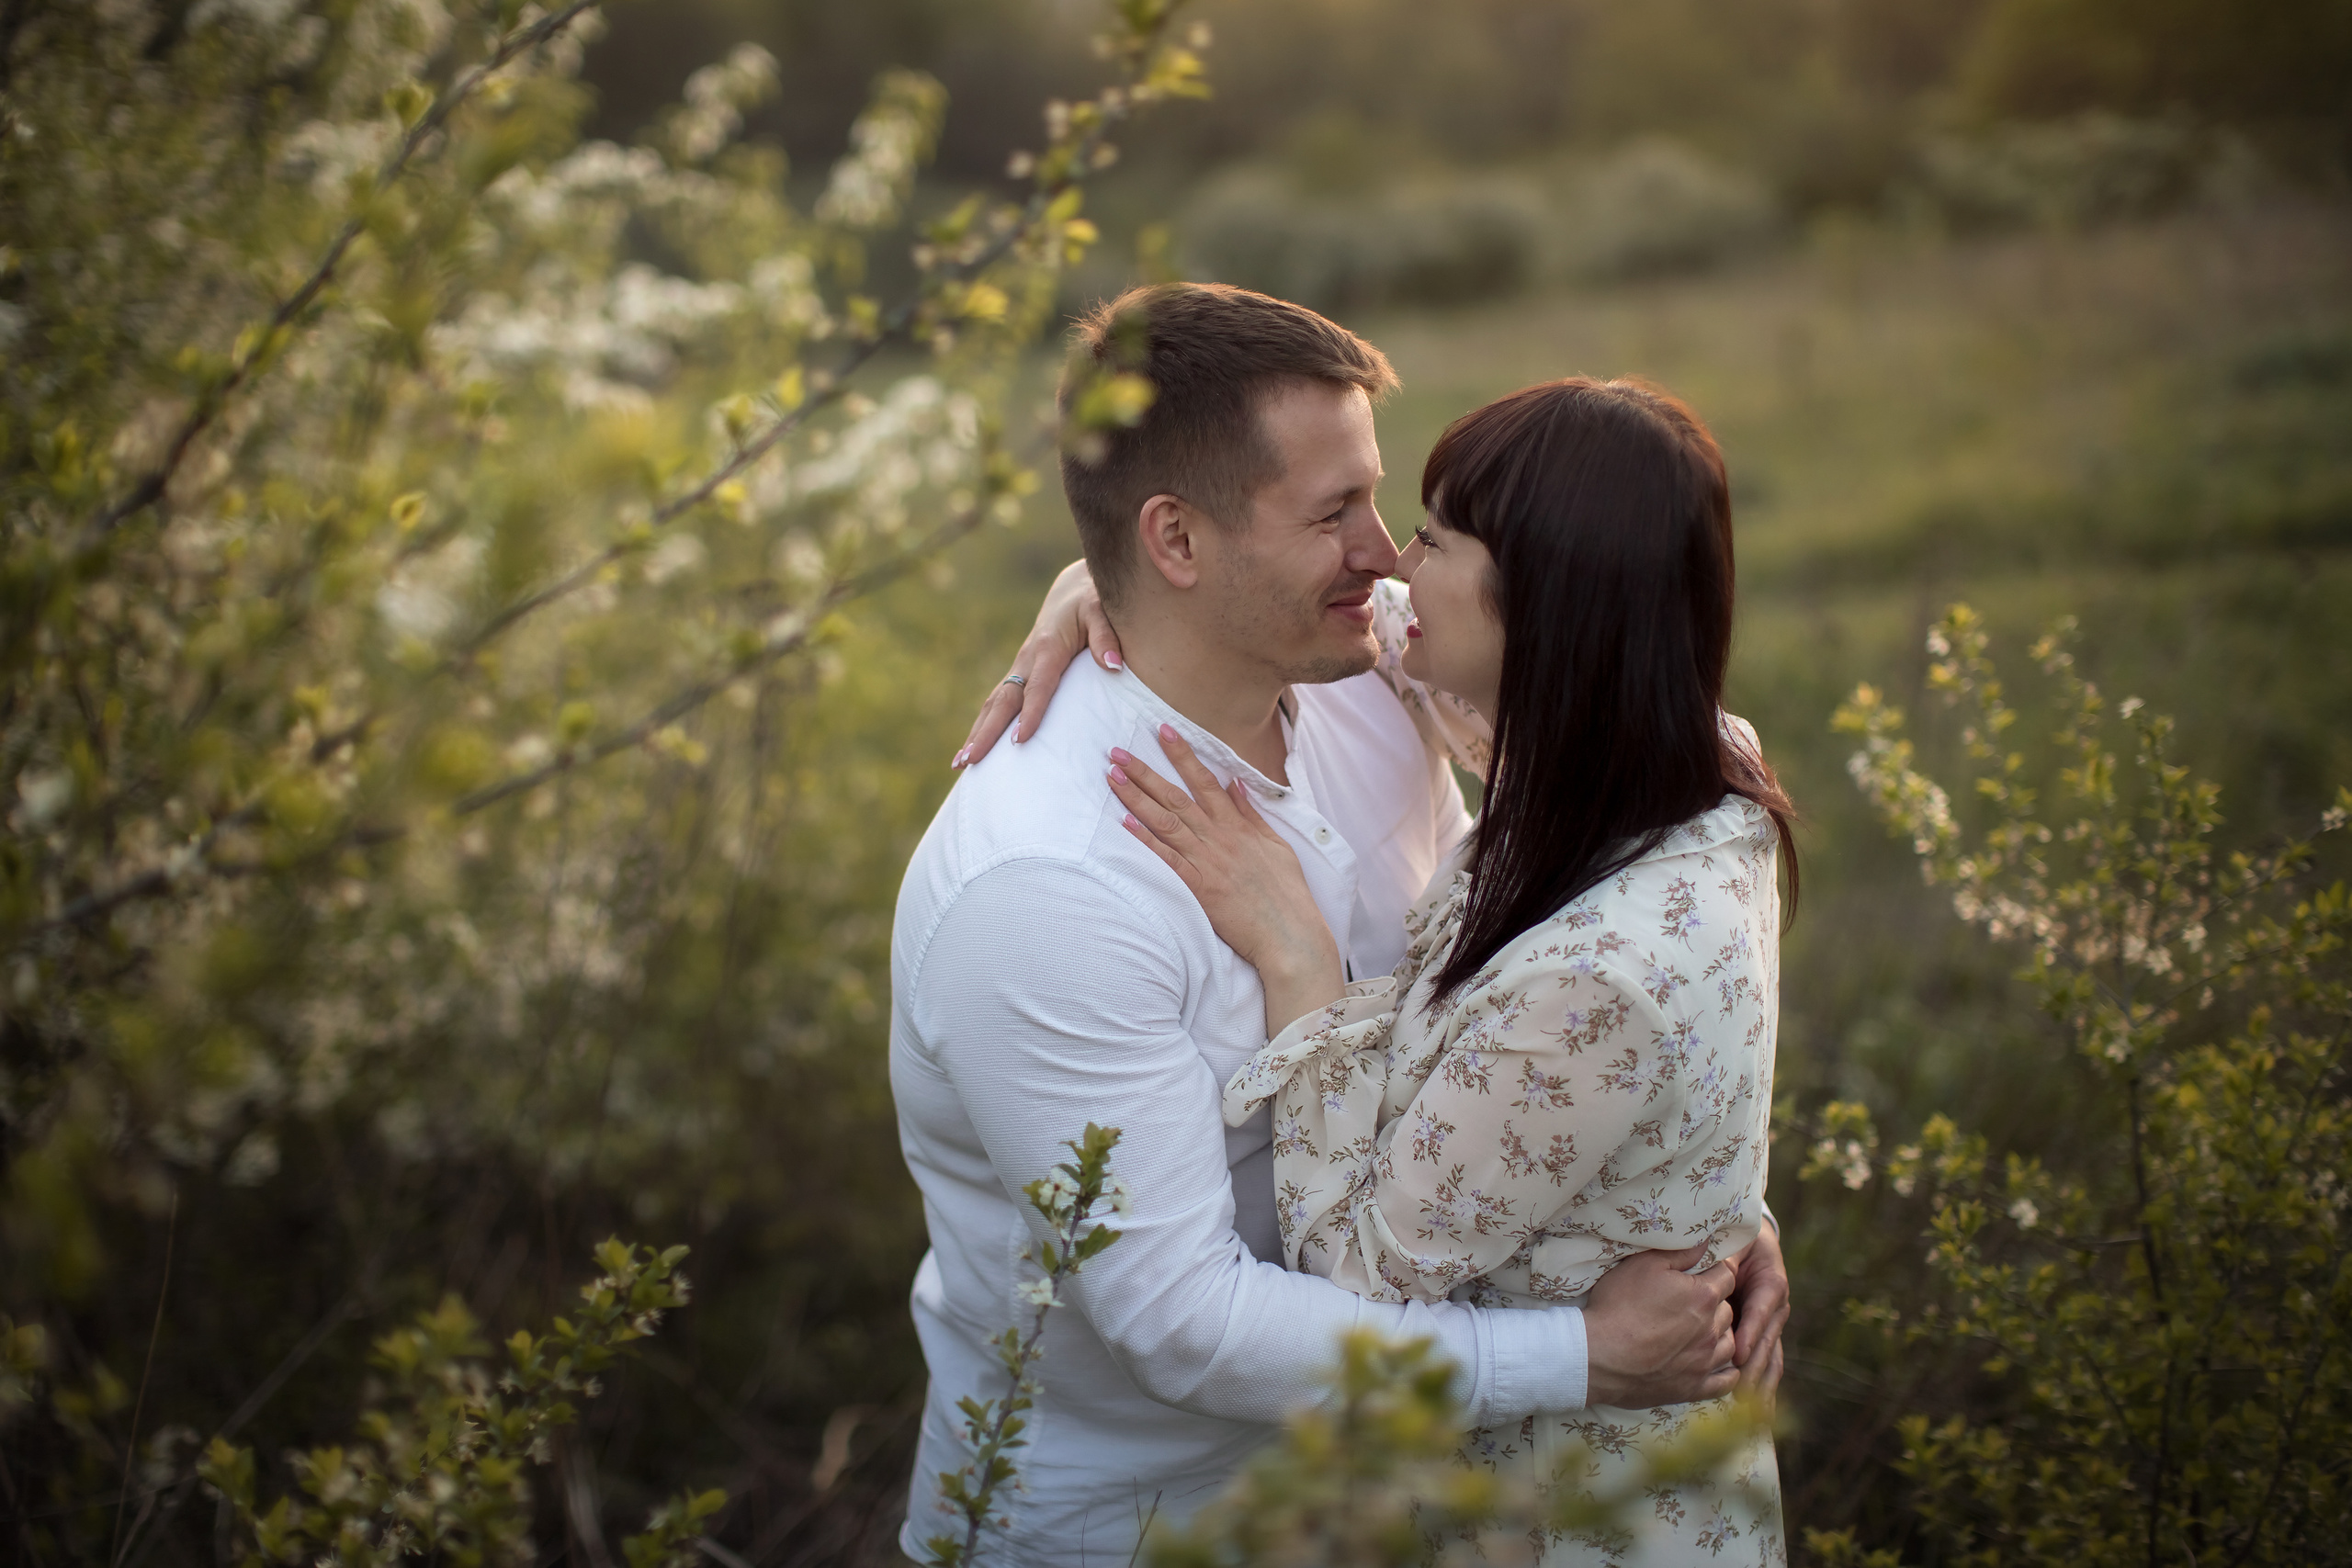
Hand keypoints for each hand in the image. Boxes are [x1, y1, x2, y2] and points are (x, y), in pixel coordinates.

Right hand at [952, 559, 1122, 768]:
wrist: (1072, 590)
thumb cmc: (1091, 602)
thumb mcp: (1102, 611)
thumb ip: (1106, 637)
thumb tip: (1112, 665)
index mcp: (1048, 648)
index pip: (1039, 686)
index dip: (1030, 713)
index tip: (1020, 740)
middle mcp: (1027, 659)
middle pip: (1003, 701)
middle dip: (985, 732)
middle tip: (970, 761)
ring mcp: (1020, 667)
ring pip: (994, 703)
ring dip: (977, 733)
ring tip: (961, 764)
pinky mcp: (1019, 673)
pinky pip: (999, 701)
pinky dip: (984, 725)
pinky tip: (976, 748)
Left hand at [1106, 727, 1344, 1034]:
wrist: (1289, 932)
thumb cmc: (1287, 892)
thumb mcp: (1276, 845)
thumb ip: (1251, 814)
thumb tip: (1235, 783)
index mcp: (1237, 826)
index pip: (1205, 780)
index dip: (1183, 754)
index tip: (1163, 730)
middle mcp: (1219, 838)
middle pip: (1175, 797)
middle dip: (1145, 771)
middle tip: (1117, 751)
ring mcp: (1207, 861)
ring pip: (1165, 822)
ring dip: (1137, 798)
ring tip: (1113, 777)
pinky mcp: (1198, 887)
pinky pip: (1167, 859)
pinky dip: (1146, 840)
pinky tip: (1126, 822)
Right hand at [1583, 1243, 1738, 1407]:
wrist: (1598, 1356)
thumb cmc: (1618, 1306)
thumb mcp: (1643, 1265)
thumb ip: (1681, 1252)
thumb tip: (1706, 1241)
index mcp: (1703, 1296)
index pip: (1727, 1276)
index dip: (1715, 1271)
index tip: (1701, 1272)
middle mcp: (1711, 1329)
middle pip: (1728, 1310)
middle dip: (1715, 1303)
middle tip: (1693, 1301)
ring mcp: (1704, 1362)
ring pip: (1729, 1343)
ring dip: (1720, 1335)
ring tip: (1701, 1331)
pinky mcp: (1694, 1387)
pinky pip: (1725, 1381)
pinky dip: (1727, 1372)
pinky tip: (1717, 1365)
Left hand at [1729, 1218, 1790, 1399]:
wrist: (1747, 1242)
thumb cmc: (1734, 1241)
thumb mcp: (1732, 1241)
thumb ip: (1724, 1255)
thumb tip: (1718, 1266)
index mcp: (1770, 1282)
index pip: (1761, 1308)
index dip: (1750, 1331)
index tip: (1738, 1353)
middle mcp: (1775, 1308)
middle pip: (1767, 1340)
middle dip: (1755, 1367)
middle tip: (1741, 1392)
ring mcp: (1772, 1326)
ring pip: (1771, 1358)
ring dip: (1762, 1384)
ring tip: (1752, 1410)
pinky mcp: (1764, 1338)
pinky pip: (1768, 1365)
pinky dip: (1764, 1388)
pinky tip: (1761, 1414)